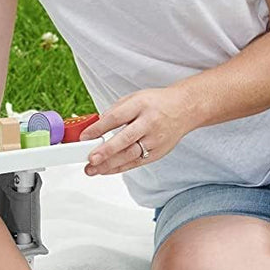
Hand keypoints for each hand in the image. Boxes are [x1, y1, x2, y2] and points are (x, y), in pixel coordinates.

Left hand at [79, 85, 194, 175]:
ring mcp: (155, 140)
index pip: (116, 118)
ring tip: (92, 169)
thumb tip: (96, 126)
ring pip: (130, 155)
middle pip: (125, 139)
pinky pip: (137, 162)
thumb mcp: (133, 98)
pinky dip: (120, 168)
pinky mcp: (158, 153)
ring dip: (109, 165)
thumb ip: (115, 111)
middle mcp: (149, 124)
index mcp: (140, 106)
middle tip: (90, 159)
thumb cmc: (156, 103)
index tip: (84, 137)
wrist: (185, 109)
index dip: (99, 128)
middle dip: (106, 151)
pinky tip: (106, 170)